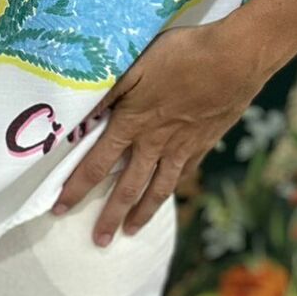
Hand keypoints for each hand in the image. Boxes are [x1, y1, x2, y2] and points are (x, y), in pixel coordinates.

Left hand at [50, 21, 267, 246]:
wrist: (235, 58)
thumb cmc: (182, 54)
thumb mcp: (134, 64)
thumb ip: (106, 90)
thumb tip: (79, 114)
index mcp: (132, 123)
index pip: (96, 165)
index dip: (76, 189)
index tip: (60, 209)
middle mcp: (155, 142)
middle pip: (126, 187)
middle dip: (110, 216)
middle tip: (98, 241)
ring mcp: (182, 146)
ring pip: (158, 188)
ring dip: (142, 212)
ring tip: (131, 232)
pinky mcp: (204, 141)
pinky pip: (183, 172)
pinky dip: (171, 187)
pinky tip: (167, 194)